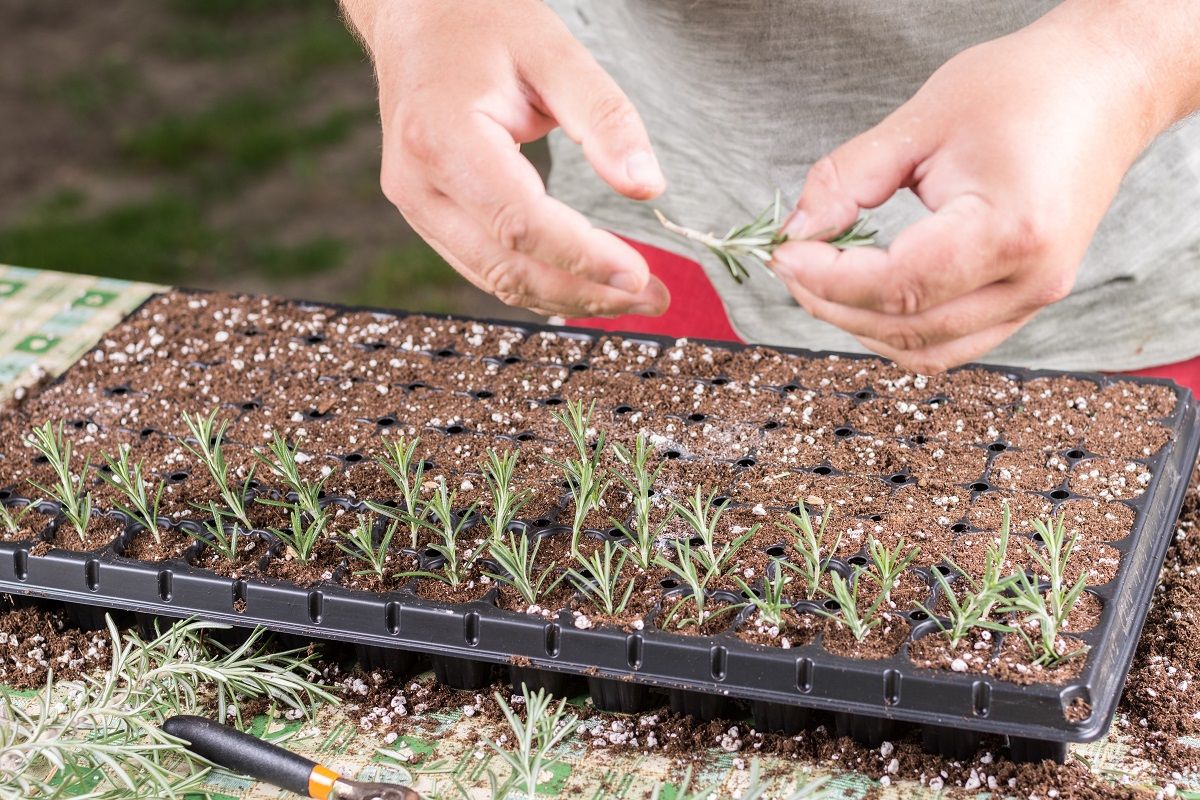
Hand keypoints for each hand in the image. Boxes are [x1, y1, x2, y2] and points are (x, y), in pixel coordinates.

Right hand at [344, 0, 669, 316]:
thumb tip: (647, 187)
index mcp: (443, 138)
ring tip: (633, 297)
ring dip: (568, 297)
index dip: (583, 258)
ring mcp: (416, 206)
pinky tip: (587, 283)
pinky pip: (485, 267)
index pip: (521, 223)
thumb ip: (604, 118)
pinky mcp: (427, 216)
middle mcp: (418, 184)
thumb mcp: (554, 52)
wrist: (415, 15)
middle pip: (507, 267)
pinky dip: (539, 284)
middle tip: (653, 297)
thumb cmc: (483, 22)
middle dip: (585, 291)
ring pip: (495, 279)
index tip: (640, 275)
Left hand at [770, 12, 1163, 372]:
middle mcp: (1031, 279)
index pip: (898, 284)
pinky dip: (897, 328)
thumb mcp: (922, 120)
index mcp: (1011, 229)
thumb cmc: (1024, 88)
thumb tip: (797, 232)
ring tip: (819, 279)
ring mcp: (1035, 298)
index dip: (827, 278)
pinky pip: (950, 342)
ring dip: (860, 324)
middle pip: (906, 326)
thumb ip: (849, 179)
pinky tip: (863, 293)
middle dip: (832, 302)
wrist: (1106, 87)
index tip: (782, 254)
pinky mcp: (1027, 300)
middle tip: (790, 263)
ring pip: (926, 349)